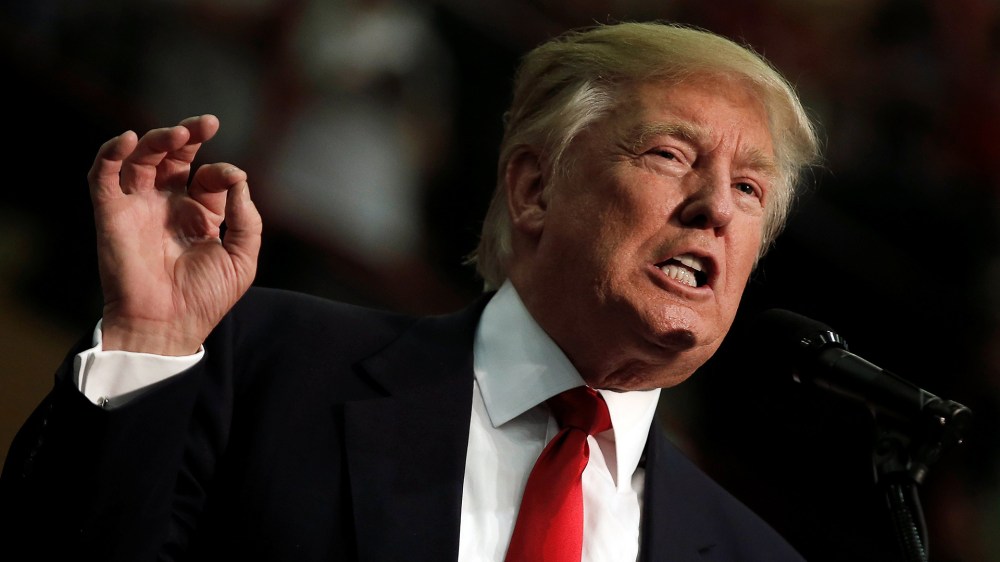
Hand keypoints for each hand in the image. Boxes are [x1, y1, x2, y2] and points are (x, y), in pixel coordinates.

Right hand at [89, 114, 261, 354]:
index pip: (209, 177)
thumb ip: (247, 221)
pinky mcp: (112, 214)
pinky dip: (109, 153)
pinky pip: (103, 176)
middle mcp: (168, 205)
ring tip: (179, 133)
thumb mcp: (241, 259)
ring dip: (157, 139)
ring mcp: (139, 207)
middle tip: (206, 122)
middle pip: (174, 156)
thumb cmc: (205, 299)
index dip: (222, 172)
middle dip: (189, 135)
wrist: (168, 326)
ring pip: (141, 158)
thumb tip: (239, 182)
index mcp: (200, 214)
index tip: (233, 180)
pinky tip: (127, 139)